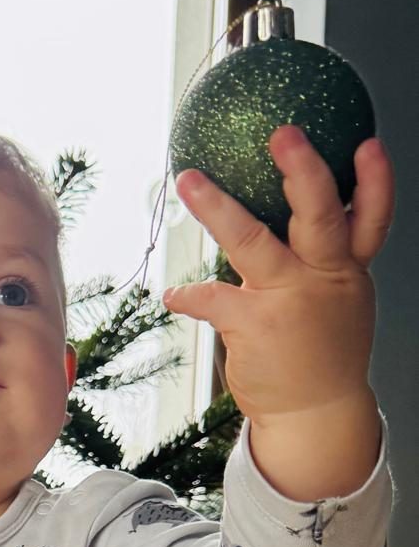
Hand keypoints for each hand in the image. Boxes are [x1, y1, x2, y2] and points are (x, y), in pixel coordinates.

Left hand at [163, 127, 393, 423]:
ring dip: (217, 209)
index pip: (371, 217)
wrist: (313, 413)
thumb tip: (296, 212)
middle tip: (284, 134)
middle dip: (303, 171)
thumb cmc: (321, 350)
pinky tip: (171, 294)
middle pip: (319, 215)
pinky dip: (188, 295)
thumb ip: (323, 258)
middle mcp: (323, 278)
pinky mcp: (254, 325)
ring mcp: (289, 300)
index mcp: (348, 269)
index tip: (367, 142)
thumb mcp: (339, 300)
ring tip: (189, 181)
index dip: (374, 181)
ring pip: (251, 243)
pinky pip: (213, 298)